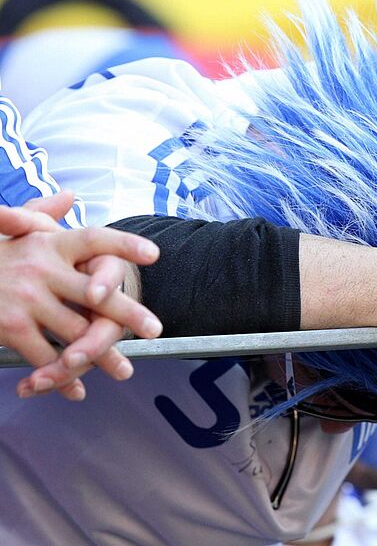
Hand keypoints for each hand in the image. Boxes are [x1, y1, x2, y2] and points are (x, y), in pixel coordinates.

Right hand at [0, 192, 162, 399]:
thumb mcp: (13, 230)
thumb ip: (42, 215)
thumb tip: (71, 195)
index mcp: (48, 243)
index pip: (94, 238)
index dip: (125, 245)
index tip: (155, 254)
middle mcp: (42, 269)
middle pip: (97, 295)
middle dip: (129, 314)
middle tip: (155, 330)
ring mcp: (26, 299)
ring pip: (77, 332)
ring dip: (103, 355)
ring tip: (124, 370)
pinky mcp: (10, 327)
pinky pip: (46, 355)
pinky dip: (62, 376)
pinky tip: (76, 388)